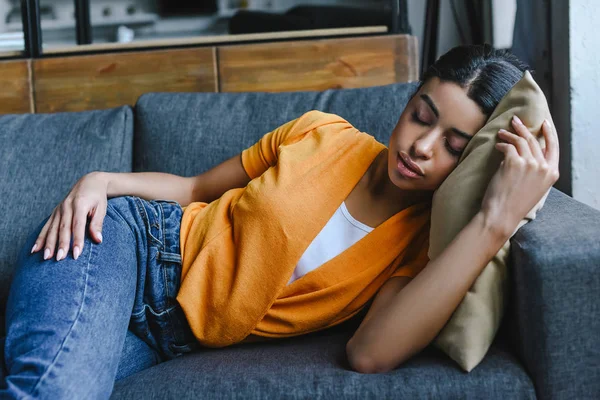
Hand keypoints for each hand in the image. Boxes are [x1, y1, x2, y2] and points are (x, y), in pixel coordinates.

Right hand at [31, 172, 108, 260]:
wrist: (89, 182)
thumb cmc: (98, 198)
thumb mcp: (101, 209)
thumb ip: (97, 224)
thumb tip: (98, 240)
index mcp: (79, 205)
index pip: (78, 226)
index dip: (77, 240)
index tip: (76, 254)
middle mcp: (66, 207)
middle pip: (63, 228)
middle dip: (60, 244)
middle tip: (59, 259)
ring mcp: (59, 210)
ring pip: (52, 228)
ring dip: (48, 244)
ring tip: (46, 257)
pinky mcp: (54, 213)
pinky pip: (46, 226)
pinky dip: (40, 238)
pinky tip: (35, 249)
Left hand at [481, 115, 559, 235]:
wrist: (502, 215)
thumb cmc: (514, 203)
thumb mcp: (535, 187)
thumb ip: (536, 170)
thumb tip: (527, 151)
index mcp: (552, 173)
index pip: (554, 147)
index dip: (549, 133)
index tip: (543, 123)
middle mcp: (543, 167)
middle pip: (534, 140)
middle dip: (523, 128)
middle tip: (514, 121)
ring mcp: (529, 164)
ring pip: (520, 141)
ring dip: (510, 134)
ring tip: (501, 133)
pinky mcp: (514, 162)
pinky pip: (508, 147)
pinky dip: (502, 144)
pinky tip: (498, 146)